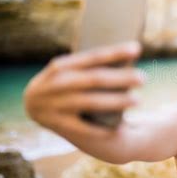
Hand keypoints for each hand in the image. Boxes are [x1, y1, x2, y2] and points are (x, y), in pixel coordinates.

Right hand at [24, 41, 143, 131]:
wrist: (33, 104)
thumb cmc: (63, 82)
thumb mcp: (68, 69)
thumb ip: (90, 65)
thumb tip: (129, 56)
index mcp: (61, 66)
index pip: (93, 57)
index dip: (115, 52)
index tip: (137, 49)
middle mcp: (56, 84)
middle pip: (95, 79)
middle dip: (121, 78)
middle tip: (143, 78)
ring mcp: (55, 105)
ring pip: (91, 102)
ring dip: (117, 101)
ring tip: (138, 100)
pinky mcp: (58, 124)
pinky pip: (83, 128)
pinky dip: (101, 128)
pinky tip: (120, 128)